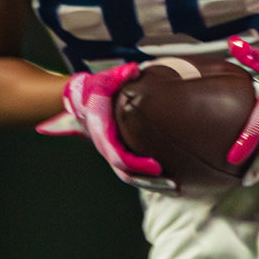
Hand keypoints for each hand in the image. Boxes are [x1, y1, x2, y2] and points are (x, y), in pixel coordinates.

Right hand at [38, 64, 176, 189]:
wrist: (81, 98)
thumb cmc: (98, 88)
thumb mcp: (107, 80)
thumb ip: (120, 77)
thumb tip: (133, 71)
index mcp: (103, 133)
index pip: (119, 156)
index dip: (137, 164)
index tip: (157, 167)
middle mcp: (106, 146)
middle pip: (127, 172)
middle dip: (150, 180)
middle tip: (174, 184)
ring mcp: (113, 151)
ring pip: (131, 176)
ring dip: (152, 183)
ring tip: (176, 186)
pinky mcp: (121, 152)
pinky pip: (134, 171)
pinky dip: (149, 179)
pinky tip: (171, 181)